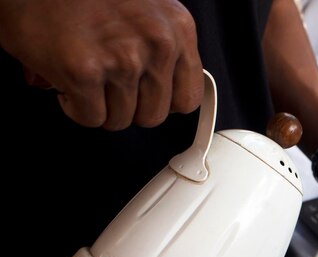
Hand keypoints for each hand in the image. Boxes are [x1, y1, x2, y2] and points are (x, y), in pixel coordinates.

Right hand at [0, 0, 203, 130]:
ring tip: (85, 78)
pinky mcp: (86, 72)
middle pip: (153, 116)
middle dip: (127, 107)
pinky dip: (74, 107)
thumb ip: (161, 52)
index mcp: (177, 28)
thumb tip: (165, 98)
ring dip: (99, 106)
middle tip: (108, 87)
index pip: (187, 99)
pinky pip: (91, 118)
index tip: (144, 98)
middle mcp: (157, 43)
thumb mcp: (144, 11)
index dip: (160, 104)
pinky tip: (67, 82)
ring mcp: (123, 59)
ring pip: (121, 120)